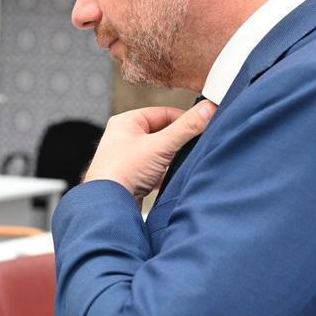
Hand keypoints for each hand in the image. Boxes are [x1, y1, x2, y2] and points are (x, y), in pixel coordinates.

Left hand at [83, 99, 217, 200]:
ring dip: (174, 158)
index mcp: (127, 122)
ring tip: (184, 163)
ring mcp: (129, 158)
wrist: (107, 206)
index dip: (185, 119)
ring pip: (161, 153)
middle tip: (197, 145)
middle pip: (164, 133)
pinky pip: (157, 170)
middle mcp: (125, 138)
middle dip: (180, 141)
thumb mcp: (160, 145)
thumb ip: (186, 128)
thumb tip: (208, 109)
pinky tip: (175, 178)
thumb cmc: (121, 171)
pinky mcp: (133, 177)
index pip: (164, 113)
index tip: (204, 124)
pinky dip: (167, 173)